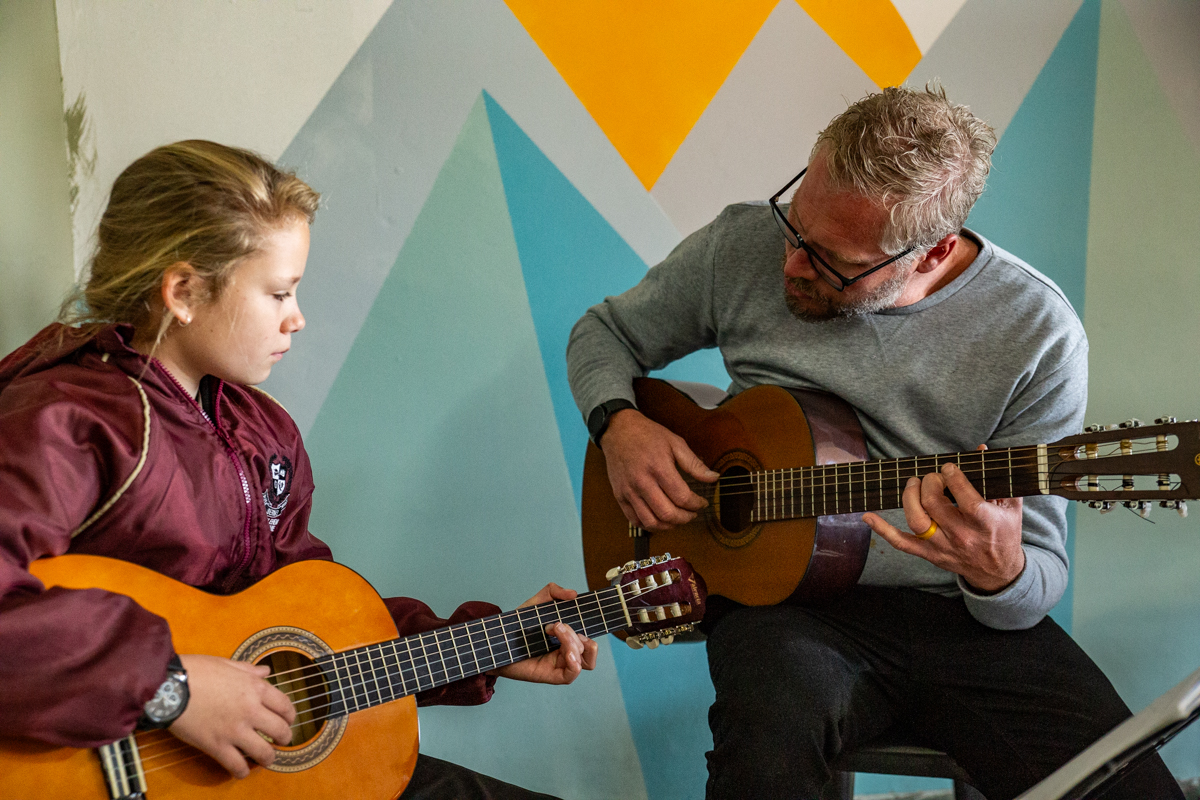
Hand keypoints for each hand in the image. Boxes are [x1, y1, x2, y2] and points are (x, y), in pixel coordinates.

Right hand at [169, 654, 295, 777]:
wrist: (169, 685)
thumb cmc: (196, 671)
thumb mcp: (227, 663)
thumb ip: (249, 669)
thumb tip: (265, 670)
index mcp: (255, 688)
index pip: (285, 705)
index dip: (290, 716)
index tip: (288, 720)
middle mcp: (250, 710)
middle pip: (281, 730)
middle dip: (284, 738)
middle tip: (280, 741)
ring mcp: (235, 730)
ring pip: (264, 752)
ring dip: (269, 758)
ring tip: (267, 758)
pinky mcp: (216, 745)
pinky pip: (237, 765)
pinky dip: (242, 771)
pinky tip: (241, 770)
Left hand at [492, 583, 598, 684]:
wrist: (497, 640)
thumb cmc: (516, 625)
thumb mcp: (535, 603)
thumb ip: (553, 592)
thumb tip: (573, 594)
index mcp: (567, 639)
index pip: (590, 640)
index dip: (591, 630)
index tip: (579, 618)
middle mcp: (566, 653)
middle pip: (588, 648)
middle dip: (573, 632)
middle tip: (554, 625)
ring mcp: (560, 665)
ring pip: (584, 661)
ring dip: (573, 643)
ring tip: (553, 631)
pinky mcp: (551, 676)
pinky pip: (572, 675)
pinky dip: (574, 663)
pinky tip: (566, 653)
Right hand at [599, 408, 718, 530]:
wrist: (618, 430)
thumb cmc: (647, 435)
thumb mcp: (675, 443)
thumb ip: (695, 464)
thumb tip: (714, 478)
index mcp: (659, 468)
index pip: (682, 497)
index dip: (697, 504)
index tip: (702, 502)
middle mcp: (642, 482)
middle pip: (667, 514)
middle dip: (685, 518)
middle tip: (692, 513)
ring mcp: (629, 491)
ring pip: (651, 522)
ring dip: (669, 526)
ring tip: (677, 519)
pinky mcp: (619, 496)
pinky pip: (635, 520)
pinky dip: (649, 525)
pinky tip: (659, 519)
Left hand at [862, 447, 1025, 592]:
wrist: (998, 572)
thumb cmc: (1004, 532)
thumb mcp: (1009, 505)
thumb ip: (997, 477)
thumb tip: (980, 449)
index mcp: (984, 522)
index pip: (963, 496)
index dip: (952, 476)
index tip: (948, 467)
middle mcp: (962, 535)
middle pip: (934, 504)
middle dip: (929, 483)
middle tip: (931, 476)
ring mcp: (943, 546)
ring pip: (916, 521)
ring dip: (909, 497)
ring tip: (913, 484)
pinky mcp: (929, 554)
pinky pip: (901, 543)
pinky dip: (882, 530)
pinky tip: (868, 516)